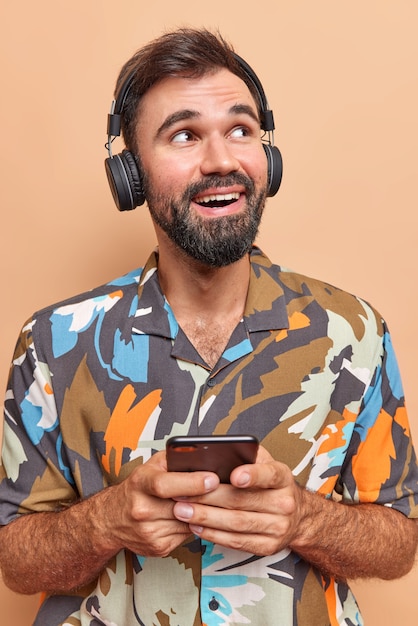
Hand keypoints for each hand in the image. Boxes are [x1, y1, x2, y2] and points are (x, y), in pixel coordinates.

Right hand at [103, 450, 219, 556]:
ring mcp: (149, 531)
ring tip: (211, 502)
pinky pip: (186, 535)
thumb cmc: (139, 486)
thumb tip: (203, 457)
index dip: (192, 482)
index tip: (213, 479)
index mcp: (140, 483)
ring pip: (188, 522)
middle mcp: (141, 509)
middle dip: (205, 499)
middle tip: (224, 490)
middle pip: (181, 506)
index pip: (166, 485)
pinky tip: (193, 516)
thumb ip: (174, 459)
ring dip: (202, 513)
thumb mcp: (152, 465)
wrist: (112, 518)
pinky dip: (193, 524)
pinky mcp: (157, 547)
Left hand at [172, 446, 302, 554]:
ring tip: (182, 510)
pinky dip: (213, 535)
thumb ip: (246, 456)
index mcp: (283, 478)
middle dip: (209, 498)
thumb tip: (215, 452)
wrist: (297, 516)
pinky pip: (237, 541)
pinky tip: (195, 526)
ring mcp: (278, 527)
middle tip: (183, 493)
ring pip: (237, 523)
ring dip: (206, 518)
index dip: (252, 475)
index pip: (269, 475)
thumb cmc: (269, 483)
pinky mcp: (268, 547)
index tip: (234, 475)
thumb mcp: (265, 463)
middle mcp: (284, 503)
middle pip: (243, 501)